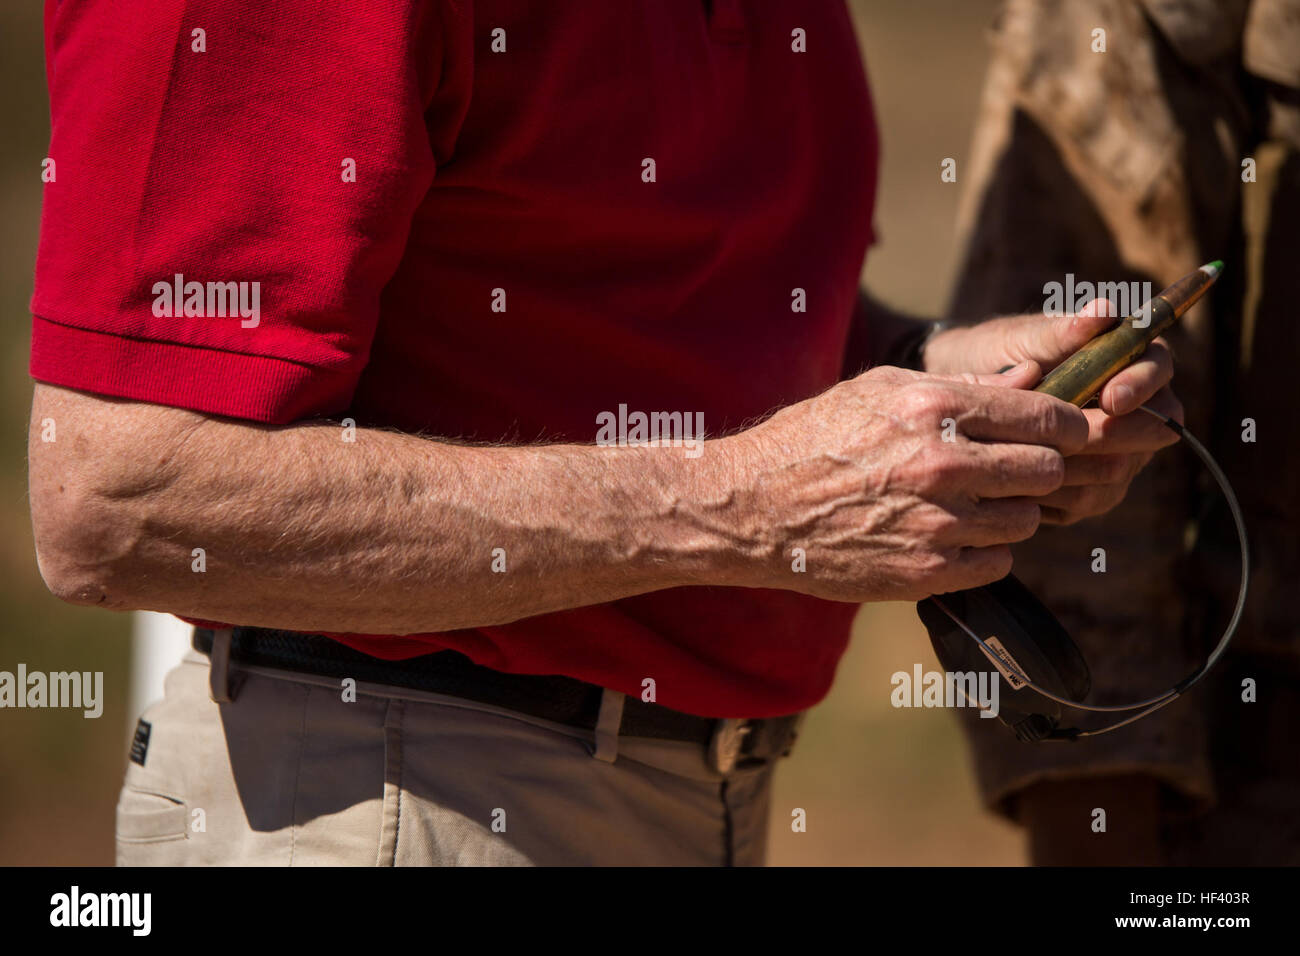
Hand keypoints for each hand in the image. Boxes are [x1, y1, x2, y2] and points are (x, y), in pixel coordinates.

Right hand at [724, 364, 1086, 601]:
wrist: (754, 508)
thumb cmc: (814, 439)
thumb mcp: (879, 389)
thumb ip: (962, 386)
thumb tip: (1033, 379)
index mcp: (935, 407)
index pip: (1047, 417)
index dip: (1067, 426)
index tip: (1064, 433)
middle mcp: (943, 463)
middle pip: (1049, 470)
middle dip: (1037, 468)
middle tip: (1011, 470)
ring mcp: (937, 522)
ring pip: (1028, 520)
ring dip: (1009, 511)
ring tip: (970, 503)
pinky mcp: (927, 572)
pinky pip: (998, 562)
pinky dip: (983, 551)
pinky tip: (950, 535)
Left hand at [923, 298, 1182, 523]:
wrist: (960, 396)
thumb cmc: (994, 355)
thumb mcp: (1018, 341)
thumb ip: (1059, 333)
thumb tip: (1104, 310)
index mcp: (1127, 357)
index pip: (1158, 368)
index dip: (1142, 385)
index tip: (1112, 398)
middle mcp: (1134, 406)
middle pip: (1154, 427)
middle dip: (1117, 436)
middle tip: (1076, 440)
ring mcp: (1118, 449)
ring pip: (1123, 470)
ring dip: (1084, 468)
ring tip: (1040, 460)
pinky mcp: (1093, 485)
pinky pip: (1092, 498)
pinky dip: (1062, 494)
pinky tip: (1025, 487)